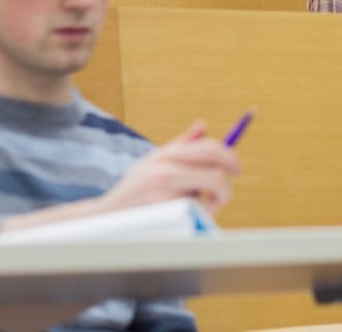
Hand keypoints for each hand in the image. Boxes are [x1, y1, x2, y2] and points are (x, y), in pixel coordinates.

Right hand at [100, 120, 239, 214]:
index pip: (208, 148)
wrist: (106, 217)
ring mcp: (165, 195)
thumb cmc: (135, 189)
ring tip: (201, 204)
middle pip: (215, 171)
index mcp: (166, 155)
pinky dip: (202, 215)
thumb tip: (204, 124)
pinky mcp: (165, 216)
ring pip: (210, 195)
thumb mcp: (154, 161)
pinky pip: (200, 214)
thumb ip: (181, 145)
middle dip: (228, 181)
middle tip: (226, 189)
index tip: (235, 166)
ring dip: (215, 201)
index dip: (229, 156)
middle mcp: (165, 171)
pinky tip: (188, 216)